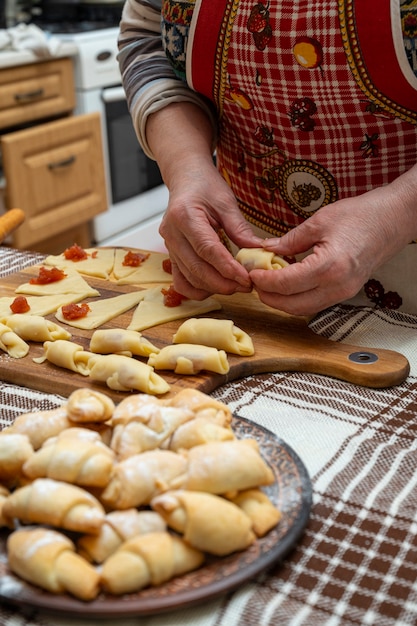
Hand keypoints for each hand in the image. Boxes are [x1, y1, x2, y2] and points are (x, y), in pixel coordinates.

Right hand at [159, 161, 263, 298]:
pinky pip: (181, 281)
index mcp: (185, 216)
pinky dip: (198, 289)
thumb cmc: (204, 186)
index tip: (246, 279)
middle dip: (223, 283)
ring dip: (213, 288)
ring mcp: (168, 246)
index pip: (207, 249)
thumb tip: (258, 251)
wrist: (185, 179)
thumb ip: (240, 229)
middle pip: (197, 269)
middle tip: (246, 286)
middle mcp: (172, 234)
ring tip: (235, 285)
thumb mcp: (226, 202)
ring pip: (189, 279)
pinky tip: (215, 285)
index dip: (228, 268)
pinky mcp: (170, 255)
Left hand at [252, 177, 416, 315]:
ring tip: (268, 284)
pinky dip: (297, 299)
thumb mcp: (319, 222)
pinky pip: (315, 304)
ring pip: (304, 309)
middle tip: (254, 283)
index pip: (286, 284)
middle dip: (269, 298)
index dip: (264, 281)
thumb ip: (290, 240)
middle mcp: (337, 286)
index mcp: (329, 267)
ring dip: (282, 301)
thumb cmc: (361, 216)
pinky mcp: (347, 293)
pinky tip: (288, 284)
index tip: (251, 274)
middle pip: (292, 306)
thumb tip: (266, 249)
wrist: (393, 220)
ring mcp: (344, 293)